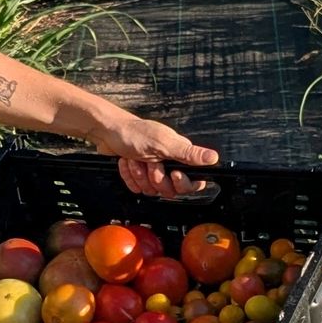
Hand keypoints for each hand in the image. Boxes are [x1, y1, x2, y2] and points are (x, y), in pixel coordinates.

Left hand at [87, 110, 219, 199]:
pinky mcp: (138, 177)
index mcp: (180, 156)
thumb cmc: (135, 133)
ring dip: (140, 175)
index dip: (183, 183)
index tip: (173, 173)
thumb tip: (214, 158)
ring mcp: (152, 173)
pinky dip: (129, 176)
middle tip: (149, 162)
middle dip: (156, 178)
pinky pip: (136, 189)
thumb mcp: (164, 143)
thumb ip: (188, 153)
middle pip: (170, 190)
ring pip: (152, 191)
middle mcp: (168, 165)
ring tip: (135, 159)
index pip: (193, 182)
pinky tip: (126, 162)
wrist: (108, 131)